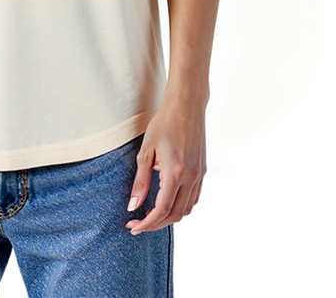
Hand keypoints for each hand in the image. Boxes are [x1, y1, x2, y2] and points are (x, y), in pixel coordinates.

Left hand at [125, 101, 205, 233]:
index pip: (161, 210)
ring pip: (186, 209)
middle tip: (138, 223)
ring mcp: (199, 175)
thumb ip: (140, 181)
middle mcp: (190, 177)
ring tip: (151, 214)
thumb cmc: (163, 124)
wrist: (186, 107)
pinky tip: (167, 201)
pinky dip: (180, 206)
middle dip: (156, 224)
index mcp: (175, 172)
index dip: (146, 223)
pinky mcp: (202, 172)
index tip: (133, 227)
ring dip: (169, 217)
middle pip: (175, 215)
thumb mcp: (146, 151)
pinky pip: (193, 198)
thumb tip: (133, 206)